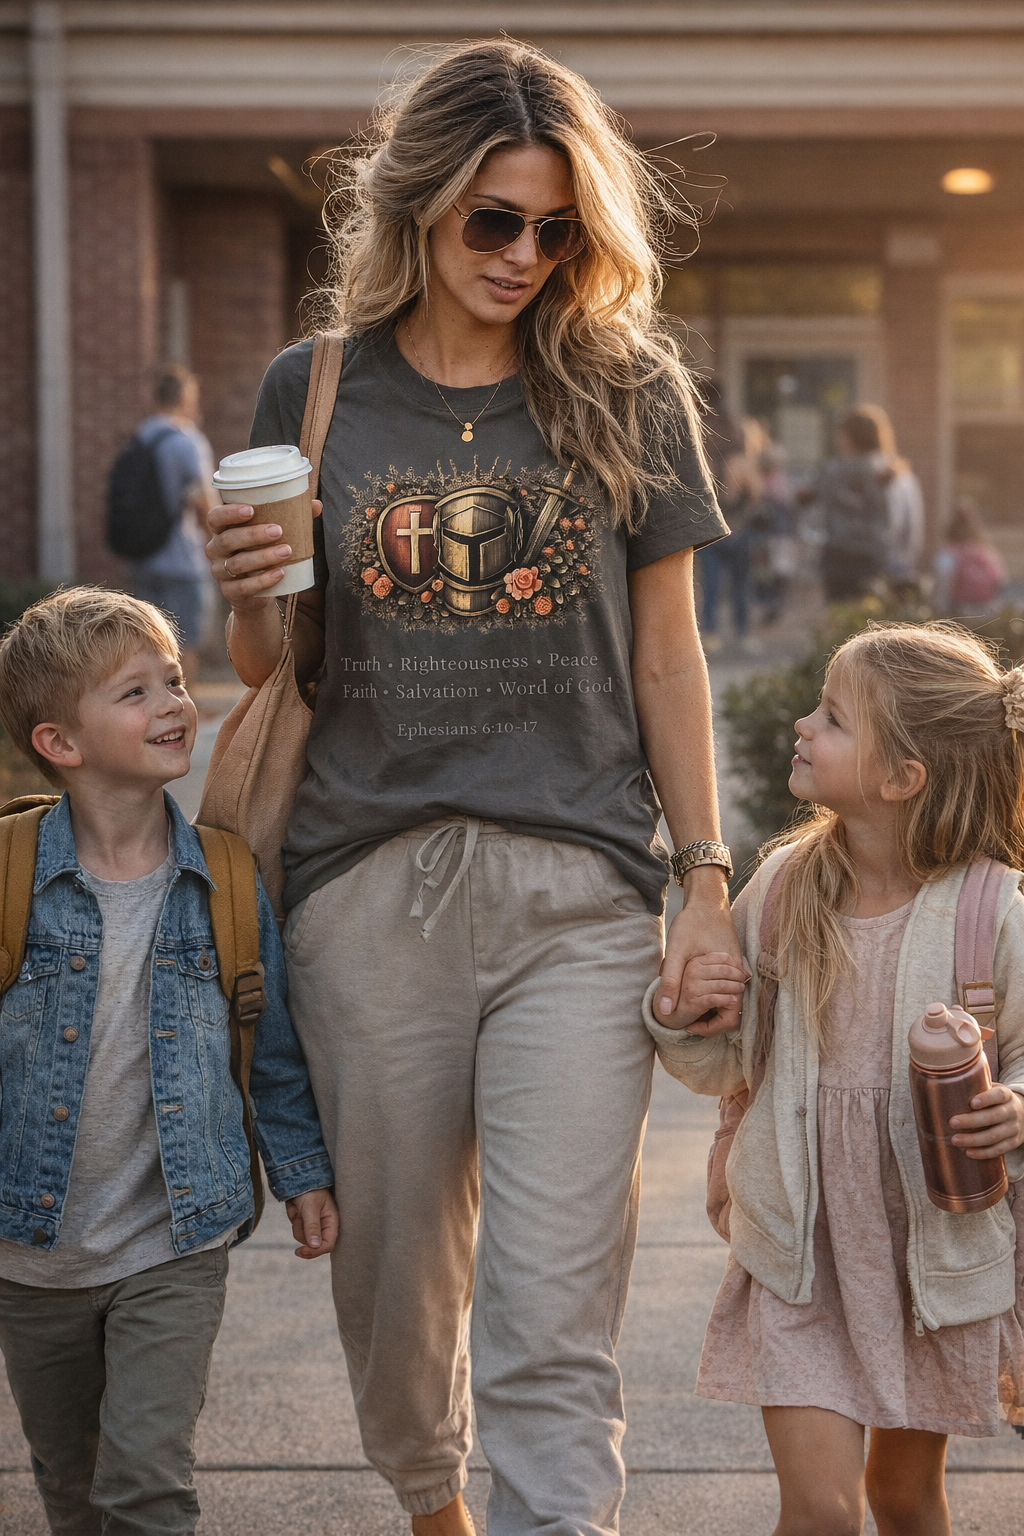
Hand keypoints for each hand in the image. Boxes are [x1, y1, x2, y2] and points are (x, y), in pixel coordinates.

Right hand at [205, 499, 321, 613]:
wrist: (257, 592)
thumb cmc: (262, 552)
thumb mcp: (272, 535)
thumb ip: (291, 517)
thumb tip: (316, 504)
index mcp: (222, 530)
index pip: (215, 517)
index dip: (229, 513)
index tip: (250, 509)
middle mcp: (215, 550)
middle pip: (228, 540)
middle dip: (253, 535)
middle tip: (278, 531)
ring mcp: (220, 572)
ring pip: (237, 564)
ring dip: (262, 557)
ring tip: (286, 551)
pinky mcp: (230, 592)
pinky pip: (244, 587)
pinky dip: (263, 580)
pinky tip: (279, 573)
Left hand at [285, 1186, 338, 1258]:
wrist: (299, 1181)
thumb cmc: (310, 1191)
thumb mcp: (311, 1207)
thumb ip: (313, 1226)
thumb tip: (315, 1246)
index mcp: (332, 1222)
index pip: (328, 1244)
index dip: (316, 1251)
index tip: (302, 1251)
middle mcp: (324, 1227)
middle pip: (314, 1245)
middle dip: (304, 1235)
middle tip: (298, 1222)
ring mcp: (314, 1227)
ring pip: (303, 1239)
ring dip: (298, 1227)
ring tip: (299, 1212)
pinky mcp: (305, 1225)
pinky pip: (298, 1232)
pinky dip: (295, 1223)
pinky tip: (296, 1211)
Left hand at [655, 867, 748, 1032]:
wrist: (706, 900)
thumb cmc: (692, 923)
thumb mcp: (676, 951)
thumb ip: (671, 981)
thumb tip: (664, 1011)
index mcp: (730, 976)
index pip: (730, 1018)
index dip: (710, 1028)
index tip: (690, 1024)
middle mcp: (738, 975)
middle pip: (729, 1011)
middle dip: (708, 1018)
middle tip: (686, 1016)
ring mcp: (736, 968)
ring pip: (726, 998)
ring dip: (708, 1004)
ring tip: (685, 1002)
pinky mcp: (731, 963)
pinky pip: (724, 986)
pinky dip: (710, 992)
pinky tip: (691, 988)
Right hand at [664, 951, 750, 1034]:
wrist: (673, 1010)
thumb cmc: (689, 990)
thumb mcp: (701, 974)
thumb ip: (719, 968)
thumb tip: (746, 969)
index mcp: (694, 961)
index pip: (722, 958)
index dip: (736, 964)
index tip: (742, 971)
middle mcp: (691, 971)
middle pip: (724, 970)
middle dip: (737, 976)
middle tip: (743, 982)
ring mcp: (691, 986)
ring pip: (722, 985)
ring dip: (735, 988)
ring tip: (740, 990)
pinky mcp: (693, 1001)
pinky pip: (715, 998)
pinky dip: (726, 1000)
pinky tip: (732, 1000)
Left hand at [950, 1085, 1023, 1159]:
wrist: (1021, 1115)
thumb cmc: (996, 1101)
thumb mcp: (991, 1091)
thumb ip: (975, 1089)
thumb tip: (943, 1087)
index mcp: (1006, 1096)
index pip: (999, 1095)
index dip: (987, 1099)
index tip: (972, 1103)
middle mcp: (1012, 1112)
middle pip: (994, 1117)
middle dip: (972, 1121)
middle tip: (952, 1123)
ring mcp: (1014, 1129)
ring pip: (995, 1136)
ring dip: (974, 1140)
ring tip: (955, 1140)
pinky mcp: (1013, 1143)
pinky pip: (999, 1150)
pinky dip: (983, 1152)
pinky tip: (968, 1152)